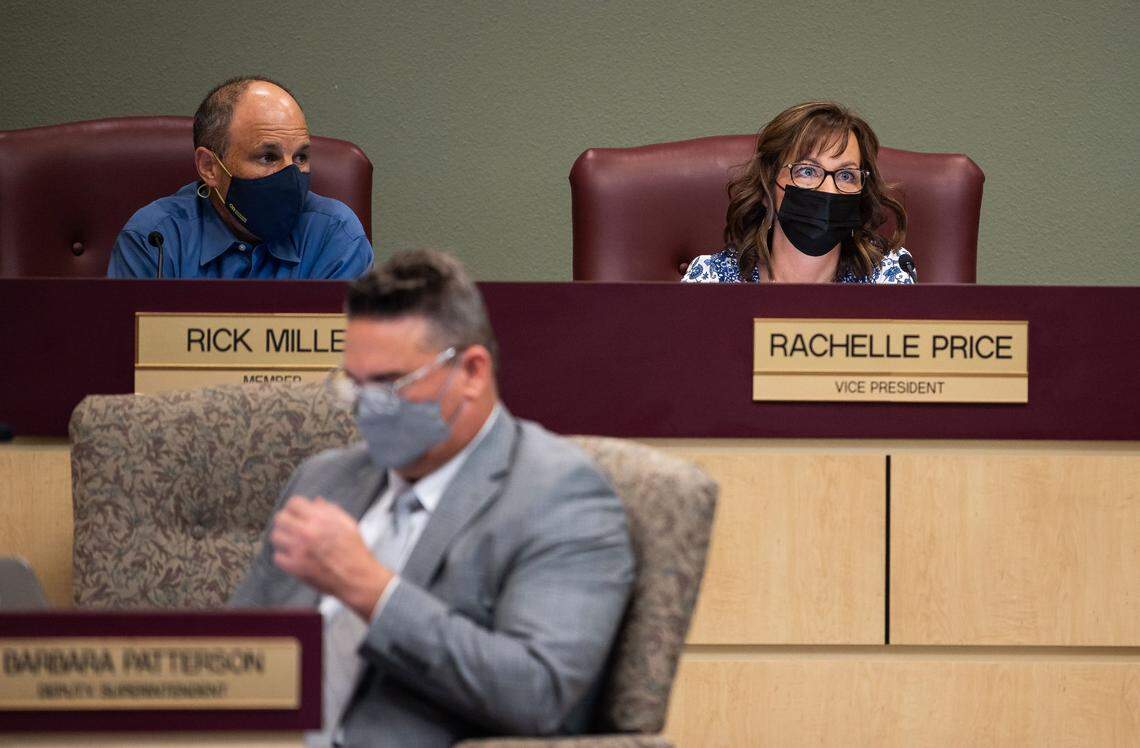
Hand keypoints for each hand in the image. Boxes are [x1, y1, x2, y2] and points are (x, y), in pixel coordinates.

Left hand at [270, 496, 392, 619]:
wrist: (357, 577)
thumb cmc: (354, 550)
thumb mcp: (347, 524)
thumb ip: (330, 510)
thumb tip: (316, 501)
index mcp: (320, 519)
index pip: (293, 503)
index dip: (295, 507)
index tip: (297, 513)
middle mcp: (307, 532)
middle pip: (280, 518)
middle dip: (286, 520)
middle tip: (292, 526)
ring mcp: (299, 550)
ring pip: (275, 536)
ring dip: (283, 537)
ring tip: (293, 542)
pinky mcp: (295, 566)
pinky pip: (277, 556)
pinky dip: (284, 557)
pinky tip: (295, 557)